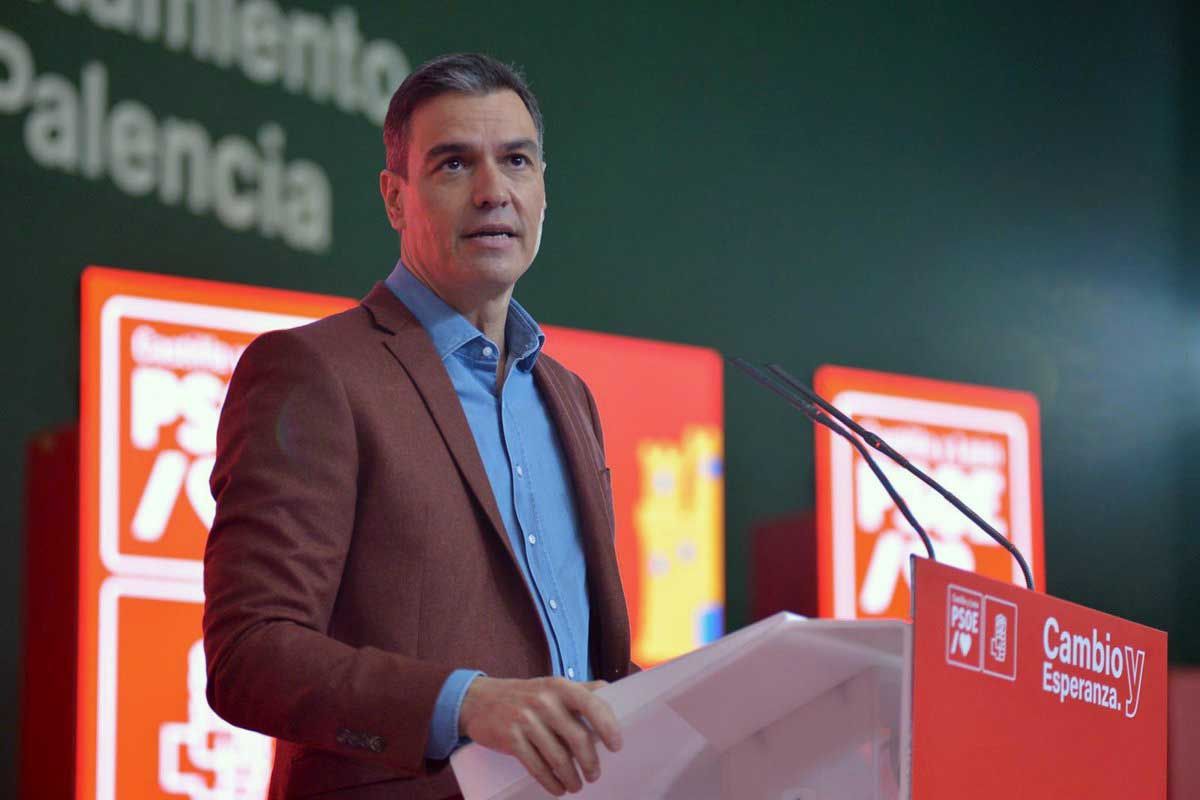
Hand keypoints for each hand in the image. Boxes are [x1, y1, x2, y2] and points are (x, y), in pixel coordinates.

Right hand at [459, 676, 621, 795]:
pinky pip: (536, 766)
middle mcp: (544, 700)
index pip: (592, 704)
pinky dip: (551, 782)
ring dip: (571, 777)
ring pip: (558, 757)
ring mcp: (525, 719)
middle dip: (590, 762)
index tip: (616, 746)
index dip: (607, 726)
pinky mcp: (510, 738)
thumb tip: (611, 691)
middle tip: (595, 775)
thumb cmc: (525, 695)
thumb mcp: (551, 686)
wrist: (479, 700)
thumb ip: (580, 689)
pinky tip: (558, 788)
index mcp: (559, 686)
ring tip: (576, 786)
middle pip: (577, 738)